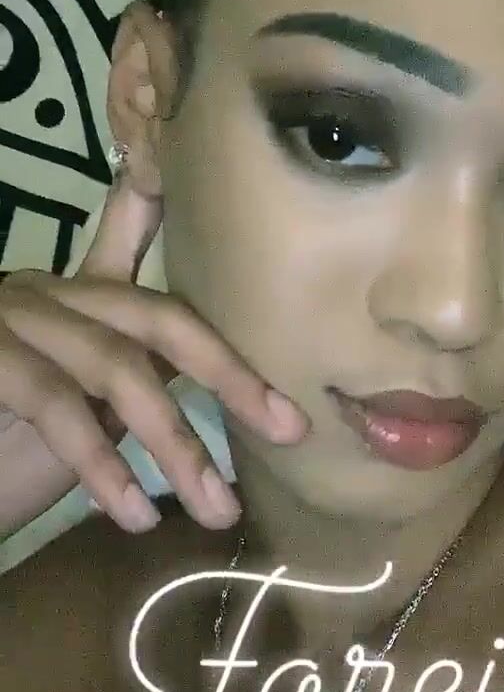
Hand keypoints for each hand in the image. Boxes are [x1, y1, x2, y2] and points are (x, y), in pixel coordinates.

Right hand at [0, 174, 307, 536]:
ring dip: (177, 446)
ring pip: (115, 368)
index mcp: (71, 299)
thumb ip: (133, 379)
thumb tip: (218, 379)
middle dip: (228, 373)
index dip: (154, 206)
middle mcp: (44, 295)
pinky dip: (104, 466)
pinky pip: (57, 407)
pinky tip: (138, 513)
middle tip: (288, 428)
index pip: (126, 241)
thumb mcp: (83, 416)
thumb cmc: (5, 456)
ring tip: (218, 511)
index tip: (188, 177)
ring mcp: (11, 320)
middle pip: (155, 316)